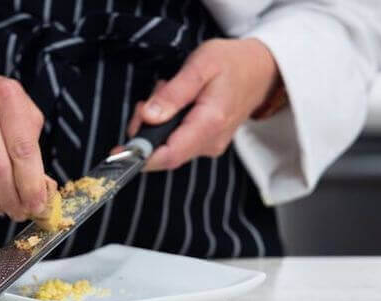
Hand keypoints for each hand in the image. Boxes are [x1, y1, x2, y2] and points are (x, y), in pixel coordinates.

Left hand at [128, 38, 279, 170]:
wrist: (260, 70)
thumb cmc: (232, 64)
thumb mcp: (201, 65)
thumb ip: (174, 93)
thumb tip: (150, 116)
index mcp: (210, 123)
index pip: (170, 155)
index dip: (141, 157)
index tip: (119, 150)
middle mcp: (210, 142)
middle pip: (164, 153)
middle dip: (145, 133)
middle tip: (144, 104)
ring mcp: (209, 146)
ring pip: (169, 149)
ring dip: (156, 127)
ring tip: (165, 96)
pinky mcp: (206, 144)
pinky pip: (177, 143)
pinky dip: (167, 127)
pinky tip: (173, 106)